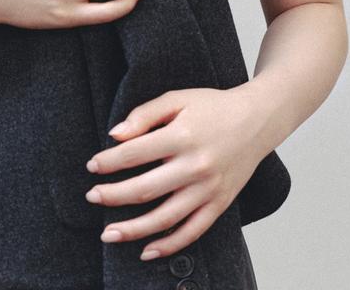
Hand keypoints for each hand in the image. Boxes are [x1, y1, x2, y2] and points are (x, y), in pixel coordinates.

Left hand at [84, 86, 272, 259]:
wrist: (257, 120)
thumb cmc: (213, 107)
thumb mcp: (178, 98)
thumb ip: (145, 114)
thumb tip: (115, 136)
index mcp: (182, 136)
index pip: (134, 153)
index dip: (108, 161)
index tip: (93, 166)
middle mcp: (195, 166)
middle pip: (144, 189)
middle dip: (112, 196)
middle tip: (92, 197)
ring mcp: (208, 189)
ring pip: (164, 218)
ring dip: (133, 230)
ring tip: (108, 233)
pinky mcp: (220, 204)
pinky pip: (192, 231)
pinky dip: (169, 246)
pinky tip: (147, 251)